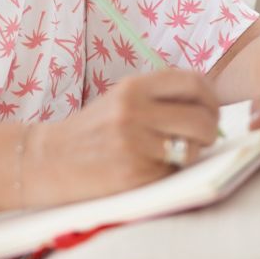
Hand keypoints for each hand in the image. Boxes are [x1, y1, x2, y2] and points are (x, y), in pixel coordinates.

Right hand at [25, 69, 219, 208]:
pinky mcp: (134, 174)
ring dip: (192, 154)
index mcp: (133, 87)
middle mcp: (134, 111)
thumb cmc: (90, 131)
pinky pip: (173, 172)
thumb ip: (158, 98)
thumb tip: (208, 107)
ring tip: (174, 154)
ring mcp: (134, 144)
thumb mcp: (120, 99)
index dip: (211, 97)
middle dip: (209, 130)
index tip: (210, 109)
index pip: (194, 83)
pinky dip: (171, 173)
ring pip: (193, 148)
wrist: (48, 159)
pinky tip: (151, 169)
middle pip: (202, 118)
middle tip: (201, 137)